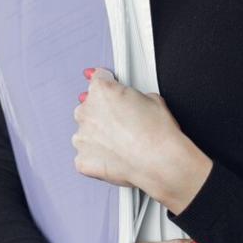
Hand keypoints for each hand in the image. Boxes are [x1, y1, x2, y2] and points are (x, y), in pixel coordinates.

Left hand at [73, 67, 211, 211]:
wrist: (161, 163)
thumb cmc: (158, 132)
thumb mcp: (152, 98)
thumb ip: (130, 94)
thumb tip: (129, 100)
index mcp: (100, 91)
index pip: (98, 80)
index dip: (111, 87)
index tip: (114, 94)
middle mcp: (85, 112)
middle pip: (89, 107)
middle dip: (103, 113)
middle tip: (124, 124)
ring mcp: (81, 137)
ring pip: (86, 133)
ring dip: (99, 136)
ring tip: (123, 144)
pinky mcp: (82, 160)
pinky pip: (86, 156)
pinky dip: (98, 157)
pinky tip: (117, 158)